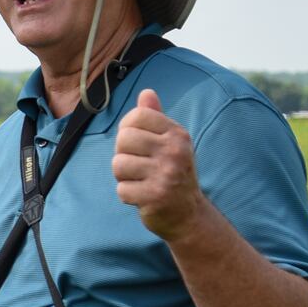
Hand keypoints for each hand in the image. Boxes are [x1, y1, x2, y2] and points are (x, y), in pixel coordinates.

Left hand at [113, 88, 207, 240]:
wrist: (188, 214)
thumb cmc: (172, 173)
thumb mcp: (169, 142)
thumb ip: (155, 117)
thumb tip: (146, 92)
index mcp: (177, 134)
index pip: (136, 116)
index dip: (127, 130)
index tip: (138, 145)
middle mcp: (175, 151)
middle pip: (123, 139)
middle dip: (123, 155)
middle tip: (139, 166)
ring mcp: (166, 174)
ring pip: (118, 165)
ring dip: (124, 177)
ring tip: (141, 181)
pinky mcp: (156, 196)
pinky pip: (121, 190)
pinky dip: (128, 196)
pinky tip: (143, 197)